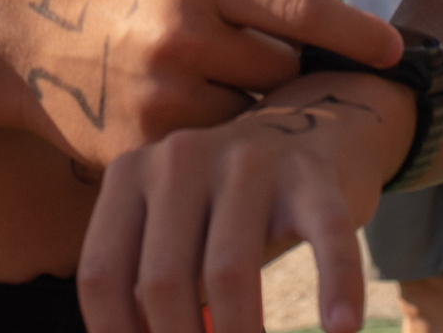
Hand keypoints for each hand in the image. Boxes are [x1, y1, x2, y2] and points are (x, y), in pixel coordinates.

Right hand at [7, 0, 401, 171]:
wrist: (24, 40)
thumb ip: (247, 1)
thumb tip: (330, 36)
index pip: (300, 8)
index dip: (354, 32)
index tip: (399, 51)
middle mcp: (184, 33)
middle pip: (280, 69)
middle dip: (277, 72)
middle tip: (255, 68)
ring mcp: (161, 95)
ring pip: (250, 117)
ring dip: (246, 112)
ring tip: (214, 93)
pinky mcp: (142, 146)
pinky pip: (209, 154)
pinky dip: (211, 144)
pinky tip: (189, 125)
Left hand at [78, 71, 410, 332]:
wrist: (312, 129)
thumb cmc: (224, 210)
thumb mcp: (172, 229)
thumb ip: (145, 286)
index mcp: (132, 174)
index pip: (103, 276)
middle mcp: (182, 157)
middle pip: (162, 281)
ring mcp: (251, 160)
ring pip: (229, 271)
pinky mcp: (313, 175)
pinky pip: (325, 241)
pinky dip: (336, 290)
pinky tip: (339, 328)